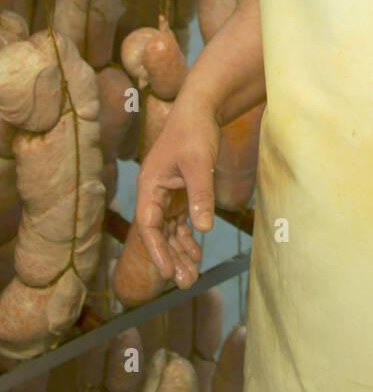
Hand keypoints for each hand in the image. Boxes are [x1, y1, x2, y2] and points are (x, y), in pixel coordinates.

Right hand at [134, 84, 220, 287]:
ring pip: (170, 230)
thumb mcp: (200, 163)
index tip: (166, 273)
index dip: (157, 251)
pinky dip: (188, 236)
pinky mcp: (181, 190)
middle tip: (185, 283)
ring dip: (180, 251)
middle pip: (159, 233)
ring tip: (192, 275)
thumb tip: (204, 228)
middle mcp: (155, 192)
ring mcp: (168, 192)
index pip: (148, 226)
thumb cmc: (195, 131)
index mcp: (150, 185)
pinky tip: (197, 252)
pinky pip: (181, 220)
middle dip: (171, 258)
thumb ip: (201, 195)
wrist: (202, 108)